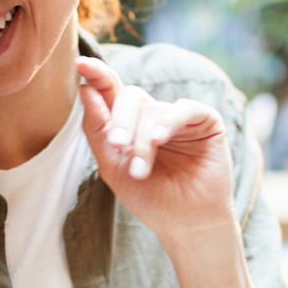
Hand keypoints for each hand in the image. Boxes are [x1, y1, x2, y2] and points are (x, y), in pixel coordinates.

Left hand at [76, 56, 235, 235]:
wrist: (185, 225)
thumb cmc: (150, 198)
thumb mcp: (113, 166)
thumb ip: (98, 129)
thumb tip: (85, 88)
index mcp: (129, 123)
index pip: (112, 90)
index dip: (97, 74)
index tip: (80, 63)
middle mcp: (153, 116)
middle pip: (131, 96)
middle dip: (120, 120)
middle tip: (117, 145)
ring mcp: (179, 117)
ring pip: (153, 109)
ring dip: (143, 139)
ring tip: (141, 169)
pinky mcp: (206, 122)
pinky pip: (184, 109)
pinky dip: (168, 122)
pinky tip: (159, 139)